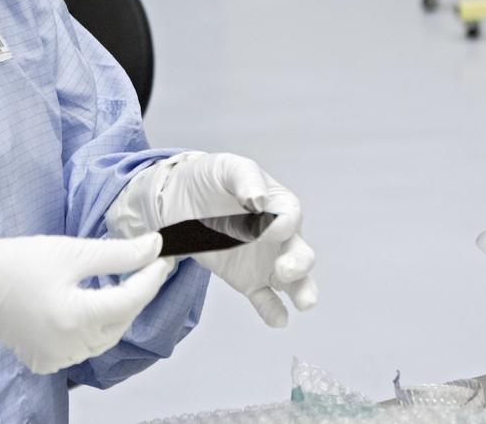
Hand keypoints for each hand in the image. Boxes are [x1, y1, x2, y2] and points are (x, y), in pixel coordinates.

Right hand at [0, 233, 173, 373]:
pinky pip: (83, 347)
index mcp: (76, 317)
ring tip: (116, 283)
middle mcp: (70, 346)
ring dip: (116, 312)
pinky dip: (92, 328)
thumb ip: (116, 253)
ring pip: (105, 338)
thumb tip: (154, 247)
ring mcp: (57, 359)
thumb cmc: (16, 261)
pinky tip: (87, 306)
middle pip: (120, 321)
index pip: (130, 300)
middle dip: (134, 293)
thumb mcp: (70, 251)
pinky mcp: (46, 362)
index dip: (151, 277)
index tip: (163, 257)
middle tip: (142, 266)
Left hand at [107, 152, 317, 327]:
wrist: (182, 198)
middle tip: (284, 270)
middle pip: (300, 252)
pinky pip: (266, 299)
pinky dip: (273, 310)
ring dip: (302, 291)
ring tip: (303, 303)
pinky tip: (278, 319)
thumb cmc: (212, 177)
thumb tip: (258, 200)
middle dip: (299, 263)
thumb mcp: (227, 167)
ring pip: (294, 281)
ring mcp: (266, 261)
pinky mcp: (248, 280)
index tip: (263, 230)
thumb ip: (245, 178)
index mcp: (278, 205)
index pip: (290, 216)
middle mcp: (279, 236)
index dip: (280, 226)